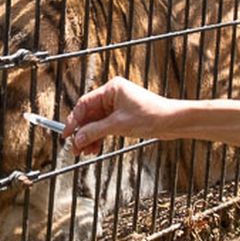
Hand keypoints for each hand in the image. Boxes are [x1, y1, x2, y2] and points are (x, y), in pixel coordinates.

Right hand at [64, 77, 179, 155]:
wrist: (173, 122)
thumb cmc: (151, 116)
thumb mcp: (118, 125)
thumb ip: (95, 132)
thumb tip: (78, 139)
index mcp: (111, 89)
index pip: (84, 104)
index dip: (73, 120)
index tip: (66, 135)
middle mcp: (113, 95)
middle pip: (89, 114)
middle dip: (82, 132)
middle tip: (75, 148)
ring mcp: (118, 105)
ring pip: (96, 122)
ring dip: (90, 137)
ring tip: (86, 151)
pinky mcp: (124, 116)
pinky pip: (105, 126)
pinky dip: (100, 136)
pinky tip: (95, 148)